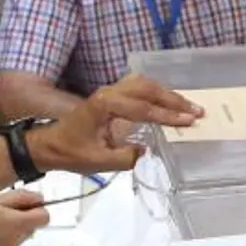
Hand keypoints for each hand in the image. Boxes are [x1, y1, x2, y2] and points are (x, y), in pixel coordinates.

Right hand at [0, 189, 50, 245]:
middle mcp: (17, 241)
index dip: (38, 210)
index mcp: (18, 223)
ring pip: (20, 238)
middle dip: (23, 219)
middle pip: (32, 228)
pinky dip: (1, 242)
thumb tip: (41, 199)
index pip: (45, 218)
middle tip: (2, 213)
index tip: (27, 206)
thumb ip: (23, 197)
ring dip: (12, 231)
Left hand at [27, 75, 203, 173]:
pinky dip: (156, 93)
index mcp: (106, 105)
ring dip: (167, 94)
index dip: (168, 115)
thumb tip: (147, 150)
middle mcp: (109, 92)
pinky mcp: (111, 96)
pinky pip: (138, 88)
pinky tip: (168, 102)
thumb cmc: (71, 153)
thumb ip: (125, 157)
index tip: (189, 121)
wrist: (49, 145)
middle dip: (174, 100)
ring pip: (144, 84)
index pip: (144, 108)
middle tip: (196, 110)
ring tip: (188, 106)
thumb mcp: (98, 161)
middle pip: (148, 89)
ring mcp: (110, 91)